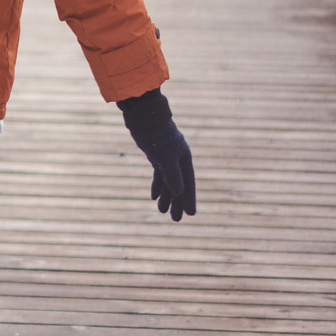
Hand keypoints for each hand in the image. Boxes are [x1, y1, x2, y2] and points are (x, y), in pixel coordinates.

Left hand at [118, 90, 195, 220]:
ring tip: (162, 212)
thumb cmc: (156, 135)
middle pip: (178, 185)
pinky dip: (157, 185)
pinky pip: (159, 174)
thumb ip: (172, 175)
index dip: (189, 199)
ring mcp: (166, 157)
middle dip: (176, 202)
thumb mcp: (164, 157)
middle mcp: (177, 159)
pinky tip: (154, 197)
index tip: (191, 214)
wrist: (144, 116)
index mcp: (184, 159)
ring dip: (166, 196)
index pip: (188, 184)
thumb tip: (178, 193)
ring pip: (168, 181)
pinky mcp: (155, 154)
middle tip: (176, 220)